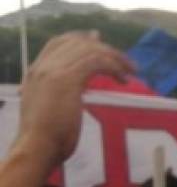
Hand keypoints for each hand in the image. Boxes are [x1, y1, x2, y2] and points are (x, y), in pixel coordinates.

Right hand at [16, 32, 132, 164]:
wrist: (36, 147)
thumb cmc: (46, 137)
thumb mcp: (51, 107)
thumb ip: (62, 91)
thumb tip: (81, 82)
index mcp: (35, 72)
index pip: (58, 43)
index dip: (82, 40)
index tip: (101, 44)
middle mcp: (43, 66)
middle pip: (77, 42)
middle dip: (104, 48)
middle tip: (125, 61)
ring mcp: (54, 71)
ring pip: (90, 51)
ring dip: (115, 58)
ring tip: (131, 71)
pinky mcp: (68, 79)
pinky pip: (97, 62)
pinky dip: (114, 67)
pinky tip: (123, 79)